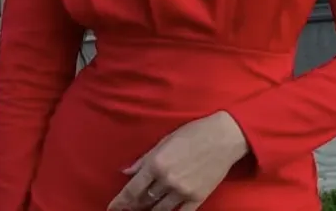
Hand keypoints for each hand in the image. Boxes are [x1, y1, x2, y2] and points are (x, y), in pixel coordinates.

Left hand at [107, 111, 248, 210]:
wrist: (223, 137)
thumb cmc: (193, 133)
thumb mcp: (165, 140)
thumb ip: (145, 158)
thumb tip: (127, 171)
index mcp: (157, 163)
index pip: (132, 189)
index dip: (120, 202)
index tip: (112, 208)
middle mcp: (167, 180)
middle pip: (144, 201)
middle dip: (133, 206)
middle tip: (126, 209)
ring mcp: (182, 192)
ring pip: (159, 210)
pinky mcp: (197, 198)